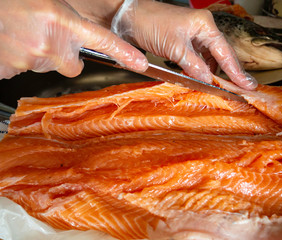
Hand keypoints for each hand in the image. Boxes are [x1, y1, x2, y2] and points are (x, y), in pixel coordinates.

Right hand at [0, 0, 146, 79]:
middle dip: (65, 56)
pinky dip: (19, 59)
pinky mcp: (12, 68)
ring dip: (40, 54)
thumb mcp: (48, 2)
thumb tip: (76, 32)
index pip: (103, 41)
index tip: (140, 63)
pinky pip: (25, 69)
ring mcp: (31, 59)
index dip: (124, 53)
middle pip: (73, 65)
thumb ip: (66, 19)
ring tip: (21, 33)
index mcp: (62, 21)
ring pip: (49, 66)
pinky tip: (11, 42)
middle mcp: (50, 44)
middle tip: (46, 37)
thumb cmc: (11, 1)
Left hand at [112, 0, 256, 89]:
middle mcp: (202, 29)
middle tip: (239, 88)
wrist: (130, 18)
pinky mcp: (183, 42)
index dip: (236, 70)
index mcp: (204, 25)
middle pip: (220, 54)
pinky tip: (200, 78)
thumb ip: (194, 65)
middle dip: (228, 72)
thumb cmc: (151, 23)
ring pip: (208, 58)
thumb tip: (208, 81)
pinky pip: (197, 58)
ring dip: (211, 72)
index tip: (247, 84)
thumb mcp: (175, 48)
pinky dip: (199, 69)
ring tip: (220, 87)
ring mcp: (193, 35)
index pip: (224, 51)